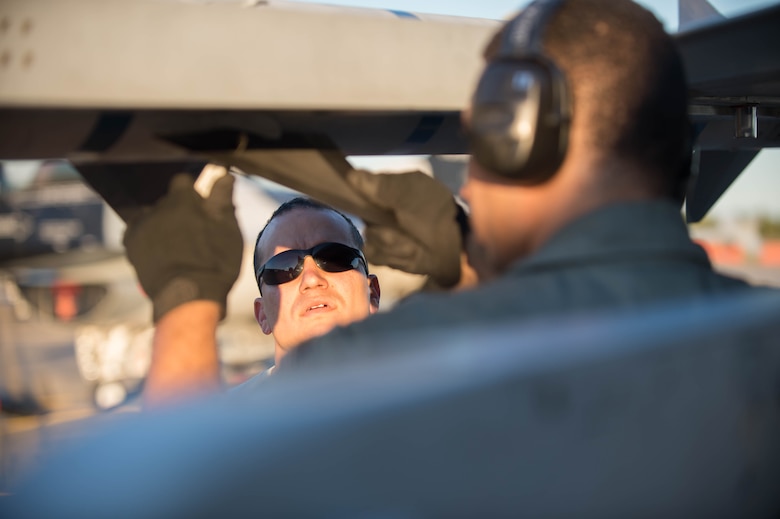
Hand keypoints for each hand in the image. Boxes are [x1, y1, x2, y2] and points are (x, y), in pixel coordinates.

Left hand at [123, 171, 242, 321]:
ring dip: (162, 224)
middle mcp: (158, 207)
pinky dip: (146, 237)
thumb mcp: (228, 230)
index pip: (183, 182)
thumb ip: (223, 199)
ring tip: (176, 247)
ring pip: (152, 216)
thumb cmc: (215, 263)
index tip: (202, 211)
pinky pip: (136, 232)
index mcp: (183, 200)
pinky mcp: (131, 244)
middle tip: (194, 234)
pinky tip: (158, 251)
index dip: (193, 196)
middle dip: (179, 212)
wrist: (188, 296)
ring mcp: (142, 226)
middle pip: (168, 201)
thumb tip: (224, 176)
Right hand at [344, 169, 466, 287]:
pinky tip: (410, 252)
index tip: (374, 200)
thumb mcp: (413, 194)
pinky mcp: (383, 254)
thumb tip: (352, 176)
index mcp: (388, 188)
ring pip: (370, 235)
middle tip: (404, 223)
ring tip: (414, 241)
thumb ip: (383, 185)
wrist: (456, 246)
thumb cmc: (436, 213)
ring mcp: (380, 232)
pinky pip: (375, 253)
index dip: (360, 194)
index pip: (358, 187)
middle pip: (361, 213)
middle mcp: (380, 209)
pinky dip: (393, 254)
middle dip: (383, 222)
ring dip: (394, 240)